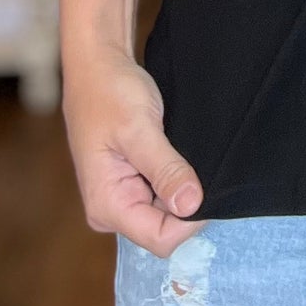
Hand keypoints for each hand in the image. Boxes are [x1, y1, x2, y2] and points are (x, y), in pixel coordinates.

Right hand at [62, 45, 207, 255]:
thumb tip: (191, 205)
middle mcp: (111, 210)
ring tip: (188, 156)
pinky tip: (181, 156)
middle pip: (163, 229)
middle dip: (186, 204)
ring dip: (182, 190)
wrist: (97, 67)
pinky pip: (161, 194)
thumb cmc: (110, 93)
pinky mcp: (131, 183)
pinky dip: (176, 180)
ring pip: (165, 212)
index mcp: (106, 206)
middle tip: (200, 165)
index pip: (160, 238)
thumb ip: (165, 169)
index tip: (209, 187)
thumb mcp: (140, 129)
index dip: (190, 221)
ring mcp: (121, 197)